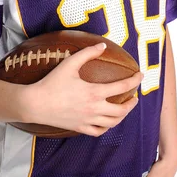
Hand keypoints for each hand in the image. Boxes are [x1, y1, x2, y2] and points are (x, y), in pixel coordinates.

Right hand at [28, 42, 142, 136]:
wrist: (35, 104)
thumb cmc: (52, 83)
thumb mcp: (69, 64)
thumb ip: (87, 53)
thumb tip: (103, 45)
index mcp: (94, 92)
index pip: (122, 86)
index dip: (134, 80)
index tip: (140, 75)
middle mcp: (94, 108)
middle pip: (122, 110)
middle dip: (132, 103)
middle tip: (134, 96)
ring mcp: (88, 120)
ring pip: (113, 122)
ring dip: (122, 116)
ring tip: (124, 108)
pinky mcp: (80, 128)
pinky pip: (99, 131)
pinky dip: (107, 127)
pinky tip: (108, 121)